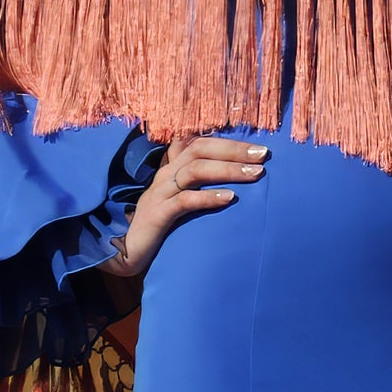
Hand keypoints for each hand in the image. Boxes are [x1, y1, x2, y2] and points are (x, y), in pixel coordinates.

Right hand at [107, 135, 267, 279]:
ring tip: (255, 174)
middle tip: (263, 155)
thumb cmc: (160, 225)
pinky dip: (208, 197)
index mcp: (172, 168)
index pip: (199, 142)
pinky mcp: (158, 214)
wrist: (127, 250)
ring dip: (227, 170)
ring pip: (194, 170)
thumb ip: (197, 185)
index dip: (227, 141)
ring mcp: (160, 193)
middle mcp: (166, 175)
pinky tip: (229, 198)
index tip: (258, 145)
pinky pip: (184, 200)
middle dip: (233, 150)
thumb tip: (233, 182)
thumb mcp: (179, 199)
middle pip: (199, 149)